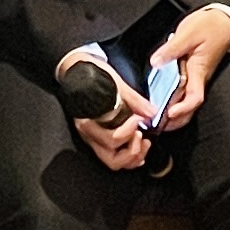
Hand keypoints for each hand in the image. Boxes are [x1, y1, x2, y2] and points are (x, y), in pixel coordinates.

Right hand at [56, 51, 149, 172]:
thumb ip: (134, 100)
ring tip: (143, 142)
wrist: (77, 68)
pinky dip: (128, 156)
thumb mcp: (115, 83)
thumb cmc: (92, 74)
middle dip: (132, 152)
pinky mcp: (99, 138)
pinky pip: (113, 156)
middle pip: (112, 159)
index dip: (129, 133)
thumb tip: (152, 113)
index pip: (110, 140)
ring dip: (132, 156)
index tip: (138, 119)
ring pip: (113, 161)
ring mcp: (94, 138)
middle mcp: (89, 135)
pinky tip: (138, 146)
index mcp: (88, 122)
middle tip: (142, 136)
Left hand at [151, 6, 229, 129]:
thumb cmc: (211, 26)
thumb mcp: (188, 32)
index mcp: (199, 70)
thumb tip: (156, 62)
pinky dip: (172, 99)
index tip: (168, 114)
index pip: (194, 97)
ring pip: (186, 101)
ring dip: (172, 112)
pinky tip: (160, 99)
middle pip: (189, 107)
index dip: (182, 108)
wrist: (226, 21)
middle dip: (174, 120)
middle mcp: (199, 78)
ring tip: (154, 117)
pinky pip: (184, 92)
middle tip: (155, 125)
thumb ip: (172, 49)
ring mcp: (197, 77)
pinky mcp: (194, 73)